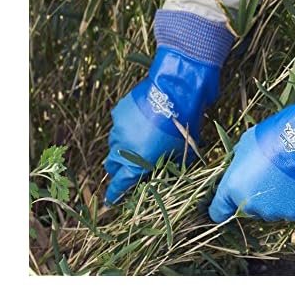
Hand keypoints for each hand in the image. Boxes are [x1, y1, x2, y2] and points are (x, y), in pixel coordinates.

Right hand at [104, 47, 219, 203]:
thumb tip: (162, 171)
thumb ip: (167, 166)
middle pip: (112, 166)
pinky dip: (127, 127)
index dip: (114, 194)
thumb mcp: (181, 153)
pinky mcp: (118, 112)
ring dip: (123, 147)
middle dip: (119, 169)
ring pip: (115, 144)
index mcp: (137, 163)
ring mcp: (118, 129)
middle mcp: (122, 148)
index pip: (119, 185)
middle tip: (128, 168)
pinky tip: (141, 121)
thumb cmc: (183, 127)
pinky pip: (119, 125)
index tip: (110, 200)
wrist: (175, 93)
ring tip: (139, 140)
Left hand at [208, 84, 294, 221]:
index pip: (218, 211)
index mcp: (232, 187)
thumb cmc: (271, 138)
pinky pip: (290, 210)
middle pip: (248, 209)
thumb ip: (238, 163)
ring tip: (286, 178)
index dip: (222, 208)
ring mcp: (272, 211)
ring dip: (275, 200)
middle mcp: (248, 205)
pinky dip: (293, 201)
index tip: (227, 206)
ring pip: (270, 210)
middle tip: (268, 178)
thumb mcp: (244, 145)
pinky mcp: (293, 214)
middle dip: (255, 197)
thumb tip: (240, 166)